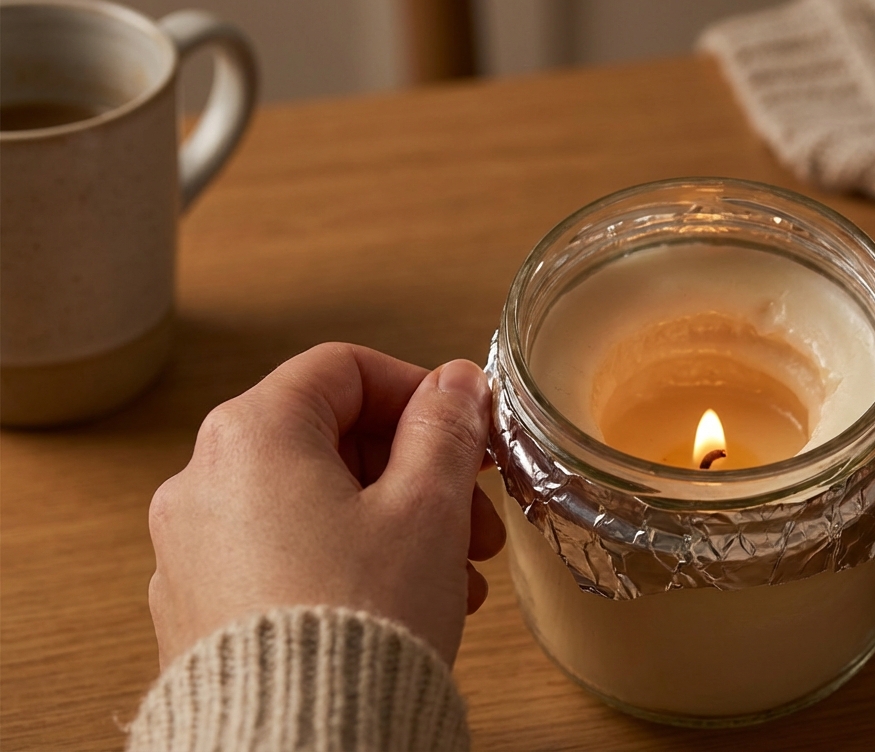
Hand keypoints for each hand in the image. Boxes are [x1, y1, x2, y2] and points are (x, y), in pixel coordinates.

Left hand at [147, 343, 505, 667]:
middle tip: (475, 517)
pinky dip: (344, 561)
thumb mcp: (428, 507)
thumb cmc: (361, 619)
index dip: (418, 391)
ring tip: (455, 576)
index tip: (466, 428)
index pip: (343, 370)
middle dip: (416, 473)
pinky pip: (280, 556)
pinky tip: (401, 604)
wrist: (299, 742)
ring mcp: (190, 549)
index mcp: (252, 435)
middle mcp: (202, 481)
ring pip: (312, 503)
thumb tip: (456, 383)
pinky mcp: (195, 607)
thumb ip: (445, 430)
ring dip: (393, 523)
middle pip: (329, 439)